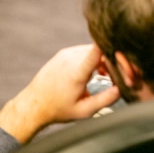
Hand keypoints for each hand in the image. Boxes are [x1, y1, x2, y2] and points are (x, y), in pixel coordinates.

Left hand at [0, 44, 119, 143]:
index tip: (119, 41)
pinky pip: (84, 51)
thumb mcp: (84, 110)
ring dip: (101, 60)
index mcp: (76, 73)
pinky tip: (91, 72)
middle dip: (110, 62)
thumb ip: (105, 100)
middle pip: (100, 52)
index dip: (108, 46)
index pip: (95, 53)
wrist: (33, 105)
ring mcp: (65, 54)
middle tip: (113, 76)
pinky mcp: (63, 53)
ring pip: (93, 50)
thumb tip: (121, 89)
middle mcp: (70, 59)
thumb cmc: (58, 109)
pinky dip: (91, 58)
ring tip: (102, 75)